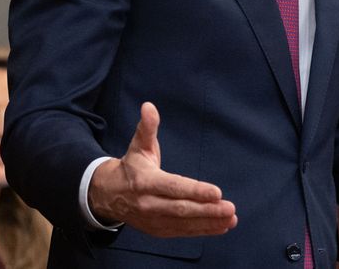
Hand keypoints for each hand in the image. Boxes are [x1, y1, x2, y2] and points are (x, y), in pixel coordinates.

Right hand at [87, 102, 237, 236]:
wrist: (108, 195)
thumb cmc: (131, 166)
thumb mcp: (138, 145)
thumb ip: (147, 128)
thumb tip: (149, 106)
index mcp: (145, 181)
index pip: (173, 187)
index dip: (195, 191)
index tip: (217, 192)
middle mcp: (148, 203)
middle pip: (181, 209)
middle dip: (207, 210)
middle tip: (230, 208)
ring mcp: (153, 219)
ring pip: (184, 223)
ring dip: (209, 223)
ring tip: (231, 219)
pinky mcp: (158, 230)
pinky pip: (182, 232)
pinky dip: (203, 230)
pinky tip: (221, 226)